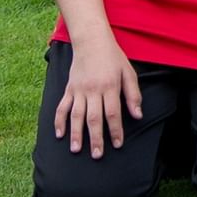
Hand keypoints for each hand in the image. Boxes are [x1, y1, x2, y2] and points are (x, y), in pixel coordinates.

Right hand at [55, 38, 141, 157]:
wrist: (92, 42)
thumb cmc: (113, 57)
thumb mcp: (128, 73)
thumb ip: (133, 95)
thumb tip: (137, 115)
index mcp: (110, 86)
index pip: (113, 113)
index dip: (115, 130)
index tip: (117, 144)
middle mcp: (93, 90)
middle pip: (93, 118)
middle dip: (95, 138)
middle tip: (97, 155)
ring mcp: (78, 90)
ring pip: (76, 116)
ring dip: (76, 134)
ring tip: (76, 149)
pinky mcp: (68, 89)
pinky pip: (62, 107)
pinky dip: (59, 121)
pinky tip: (59, 134)